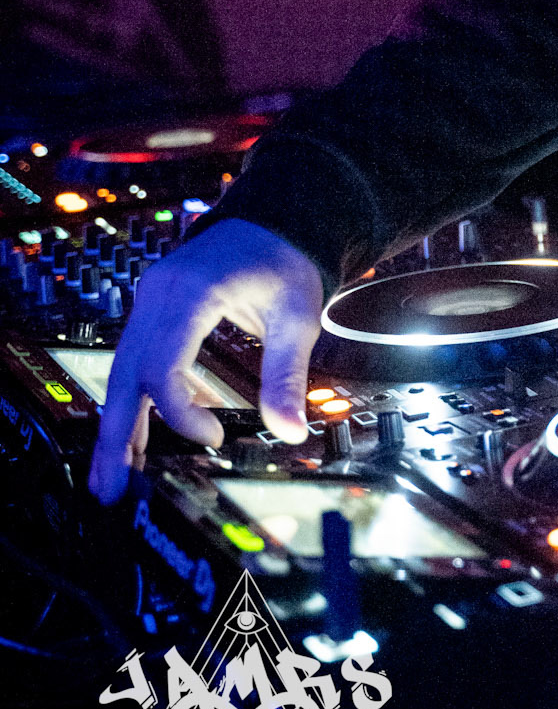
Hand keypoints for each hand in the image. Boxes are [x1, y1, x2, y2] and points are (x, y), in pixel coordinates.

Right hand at [88, 219, 323, 504]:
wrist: (273, 217)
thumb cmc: (284, 259)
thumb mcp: (296, 315)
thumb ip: (288, 374)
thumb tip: (290, 430)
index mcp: (191, 292)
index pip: (162, 365)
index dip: (179, 411)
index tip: (213, 439)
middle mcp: (158, 294)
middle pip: (125, 373)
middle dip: (116, 436)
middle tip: (112, 490)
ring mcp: (149, 300)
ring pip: (121, 371)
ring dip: (116, 426)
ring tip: (110, 479)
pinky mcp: (153, 310)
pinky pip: (133, 360)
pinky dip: (130, 401)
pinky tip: (127, 441)